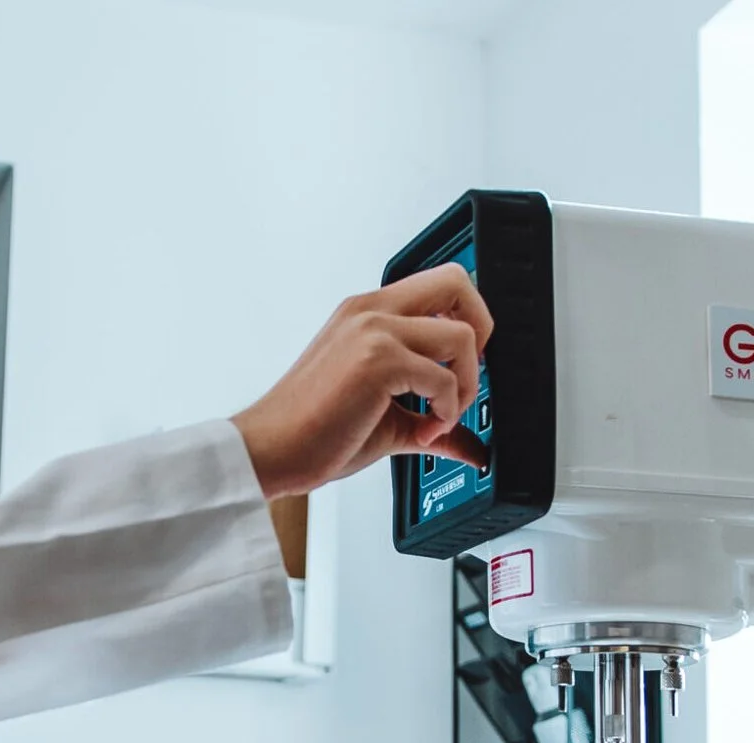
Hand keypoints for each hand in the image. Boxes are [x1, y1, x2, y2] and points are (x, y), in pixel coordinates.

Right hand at [230, 263, 494, 499]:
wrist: (271, 450)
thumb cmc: (312, 431)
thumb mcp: (386, 419)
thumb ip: (431, 421)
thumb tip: (470, 446)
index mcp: (367, 313)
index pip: (439, 287)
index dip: (465, 323)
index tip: (457, 368)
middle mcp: (370, 311)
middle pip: (457, 282)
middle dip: (482, 330)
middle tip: (464, 376)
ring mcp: (373, 331)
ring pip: (462, 335)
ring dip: (466, 385)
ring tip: (439, 418)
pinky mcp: (377, 360)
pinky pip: (444, 378)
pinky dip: (446, 412)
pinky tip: (422, 432)